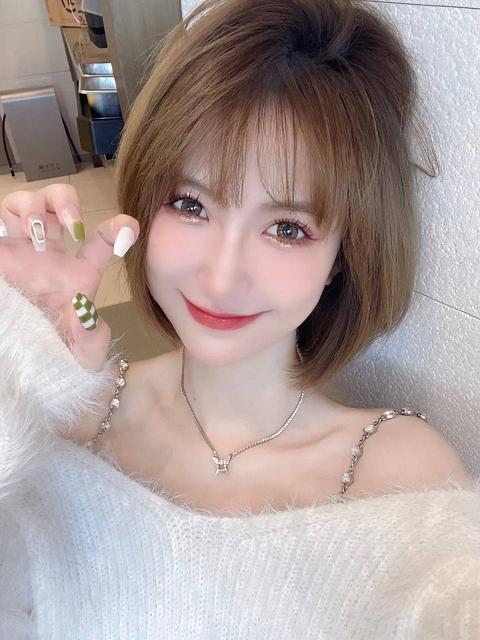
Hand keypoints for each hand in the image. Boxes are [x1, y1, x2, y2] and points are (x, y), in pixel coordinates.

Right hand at [0, 183, 138, 371]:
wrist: (24, 367)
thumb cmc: (57, 356)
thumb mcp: (81, 352)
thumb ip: (92, 337)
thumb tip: (89, 315)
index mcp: (77, 272)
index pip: (101, 240)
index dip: (119, 228)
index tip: (129, 230)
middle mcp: (48, 254)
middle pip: (58, 203)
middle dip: (65, 202)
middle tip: (71, 226)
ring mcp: (18, 251)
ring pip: (23, 203)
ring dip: (32, 208)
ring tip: (34, 235)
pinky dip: (3, 220)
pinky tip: (11, 236)